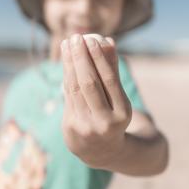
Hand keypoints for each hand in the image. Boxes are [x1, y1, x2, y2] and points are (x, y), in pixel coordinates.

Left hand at [61, 33, 131, 168]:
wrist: (102, 151)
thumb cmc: (113, 113)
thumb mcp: (118, 95)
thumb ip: (112, 69)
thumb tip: (108, 40)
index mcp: (122, 113)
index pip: (108, 80)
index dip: (99, 58)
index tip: (92, 39)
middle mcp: (104, 123)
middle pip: (89, 83)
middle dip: (80, 58)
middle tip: (76, 37)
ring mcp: (85, 127)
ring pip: (74, 88)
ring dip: (69, 63)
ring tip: (67, 44)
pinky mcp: (70, 128)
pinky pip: (67, 95)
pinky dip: (66, 75)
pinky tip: (65, 60)